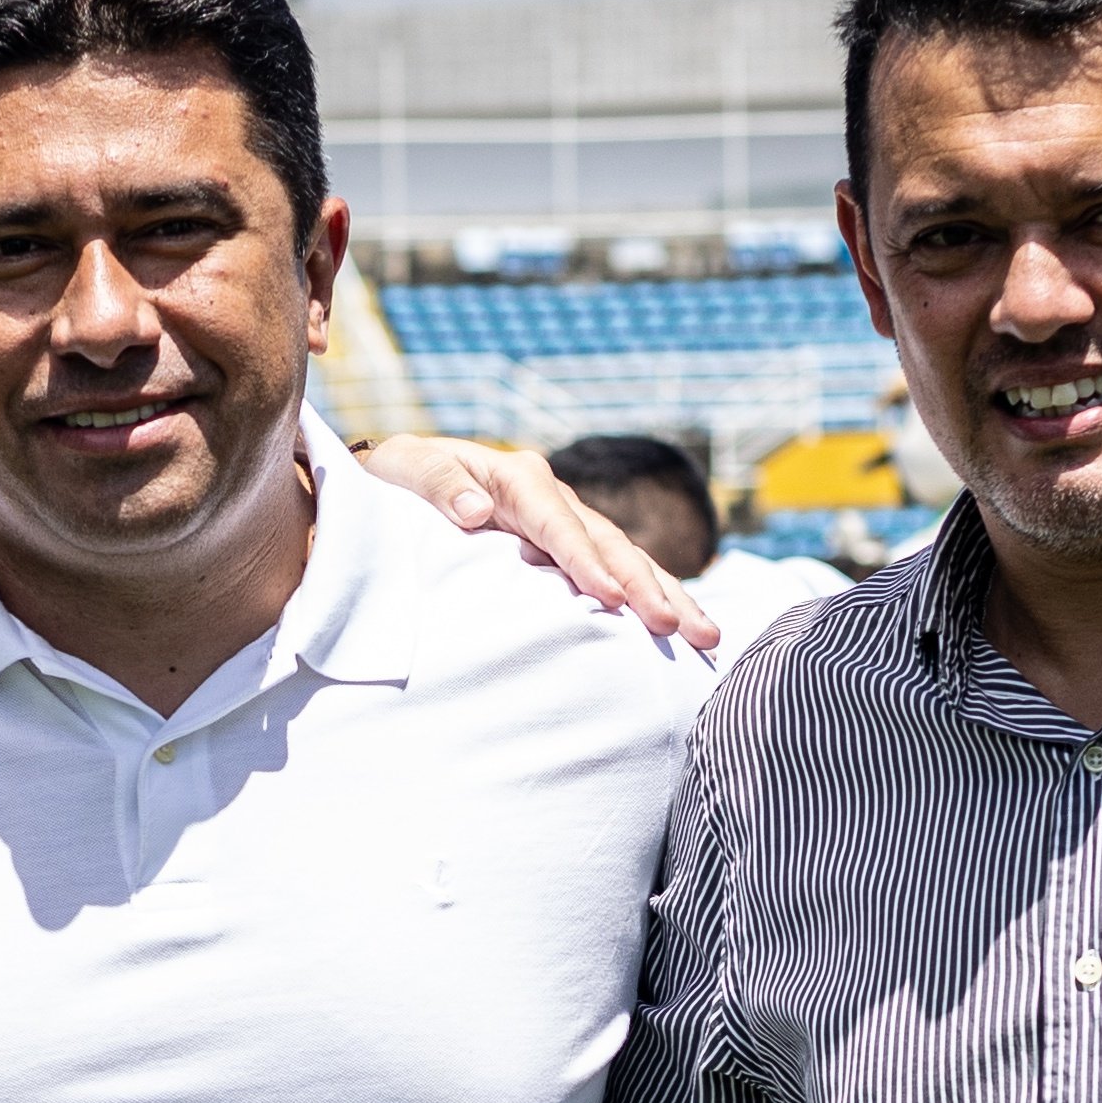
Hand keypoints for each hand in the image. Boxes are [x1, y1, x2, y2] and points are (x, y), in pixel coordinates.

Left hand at [354, 437, 715, 645]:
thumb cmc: (397, 478)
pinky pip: (612, 574)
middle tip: (684, 628)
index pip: (559, 525)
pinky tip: (679, 632)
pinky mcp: (565, 551)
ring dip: (665, 595)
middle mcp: (552, 500)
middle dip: (648, 587)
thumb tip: (474, 511)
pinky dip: (646, 599)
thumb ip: (437, 485)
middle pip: (609, 544)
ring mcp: (565, 525)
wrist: (396, 482)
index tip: (613, 599)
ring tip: (705, 634)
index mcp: (518, 479)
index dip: (587, 562)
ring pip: (625, 560)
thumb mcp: (405, 467)